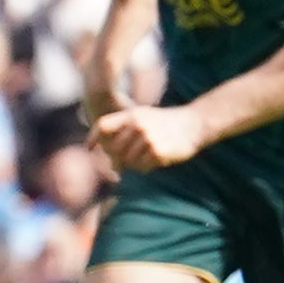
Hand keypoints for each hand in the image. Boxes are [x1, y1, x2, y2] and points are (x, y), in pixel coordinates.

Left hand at [90, 103, 205, 172]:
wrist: (194, 124)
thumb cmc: (165, 122)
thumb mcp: (143, 116)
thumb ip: (123, 128)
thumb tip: (107, 155)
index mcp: (132, 114)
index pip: (103, 126)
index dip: (94, 138)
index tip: (89, 148)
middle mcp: (138, 125)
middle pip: (113, 149)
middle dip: (116, 159)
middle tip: (121, 164)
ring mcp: (148, 138)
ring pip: (128, 161)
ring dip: (134, 164)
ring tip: (146, 156)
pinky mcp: (157, 151)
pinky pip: (142, 168)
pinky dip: (146, 167)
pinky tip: (156, 158)